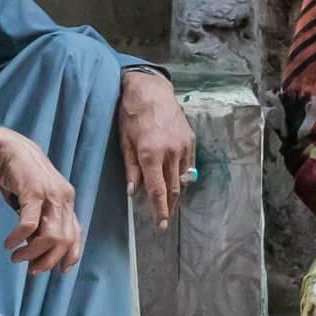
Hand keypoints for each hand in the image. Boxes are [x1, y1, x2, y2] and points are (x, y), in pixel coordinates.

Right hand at [0, 129, 82, 273]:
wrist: (10, 147)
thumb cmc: (21, 175)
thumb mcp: (38, 200)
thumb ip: (42, 220)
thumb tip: (37, 248)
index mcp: (67, 201)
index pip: (76, 234)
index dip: (70, 256)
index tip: (59, 270)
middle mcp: (64, 199)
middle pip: (64, 241)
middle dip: (48, 261)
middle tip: (31, 269)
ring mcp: (50, 195)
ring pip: (50, 236)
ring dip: (32, 253)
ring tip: (16, 258)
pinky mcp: (33, 191)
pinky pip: (29, 223)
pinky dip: (18, 238)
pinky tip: (9, 243)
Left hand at [118, 71, 194, 229]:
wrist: (151, 90)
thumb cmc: (131, 114)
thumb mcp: (124, 141)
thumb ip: (130, 168)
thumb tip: (133, 192)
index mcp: (151, 154)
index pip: (157, 190)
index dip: (159, 210)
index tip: (161, 225)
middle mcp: (170, 153)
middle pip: (173, 188)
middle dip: (170, 207)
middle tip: (165, 220)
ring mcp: (183, 146)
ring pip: (183, 179)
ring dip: (177, 194)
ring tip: (171, 204)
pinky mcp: (190, 140)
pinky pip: (189, 165)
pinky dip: (184, 176)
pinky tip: (177, 181)